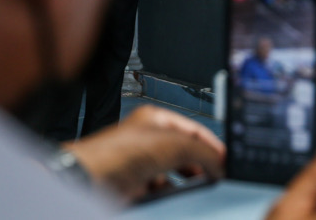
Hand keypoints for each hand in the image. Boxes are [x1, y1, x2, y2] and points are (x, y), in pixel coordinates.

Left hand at [65, 105, 224, 201]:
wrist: (89, 181)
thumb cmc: (117, 154)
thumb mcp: (172, 145)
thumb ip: (202, 151)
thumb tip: (221, 163)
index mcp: (156, 119)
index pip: (194, 129)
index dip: (212, 145)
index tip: (226, 160)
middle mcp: (149, 139)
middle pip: (186, 152)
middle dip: (201, 164)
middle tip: (217, 176)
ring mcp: (141, 163)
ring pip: (175, 173)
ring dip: (187, 181)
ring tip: (200, 187)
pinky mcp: (135, 186)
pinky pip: (162, 190)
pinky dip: (170, 194)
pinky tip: (175, 197)